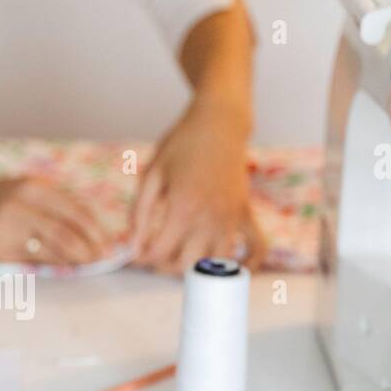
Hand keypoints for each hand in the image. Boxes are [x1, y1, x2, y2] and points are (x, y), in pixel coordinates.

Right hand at [0, 176, 112, 264]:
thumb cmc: (3, 198)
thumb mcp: (30, 189)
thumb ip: (59, 205)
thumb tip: (93, 230)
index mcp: (34, 187)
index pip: (75, 212)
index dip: (95, 231)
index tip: (107, 244)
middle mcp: (20, 206)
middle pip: (65, 234)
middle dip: (87, 250)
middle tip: (99, 259)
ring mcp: (7, 229)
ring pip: (51, 251)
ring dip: (72, 260)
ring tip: (86, 263)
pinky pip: (33, 260)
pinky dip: (52, 263)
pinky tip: (63, 264)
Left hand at [130, 104, 265, 273]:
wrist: (219, 123)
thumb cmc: (182, 144)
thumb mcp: (152, 175)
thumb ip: (140, 213)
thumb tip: (133, 245)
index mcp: (182, 208)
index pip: (159, 253)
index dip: (142, 258)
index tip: (137, 252)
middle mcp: (210, 218)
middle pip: (185, 266)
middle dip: (165, 265)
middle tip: (156, 252)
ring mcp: (232, 218)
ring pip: (215, 264)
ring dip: (196, 267)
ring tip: (182, 254)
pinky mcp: (246, 214)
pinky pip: (257, 248)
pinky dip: (247, 264)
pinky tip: (232, 268)